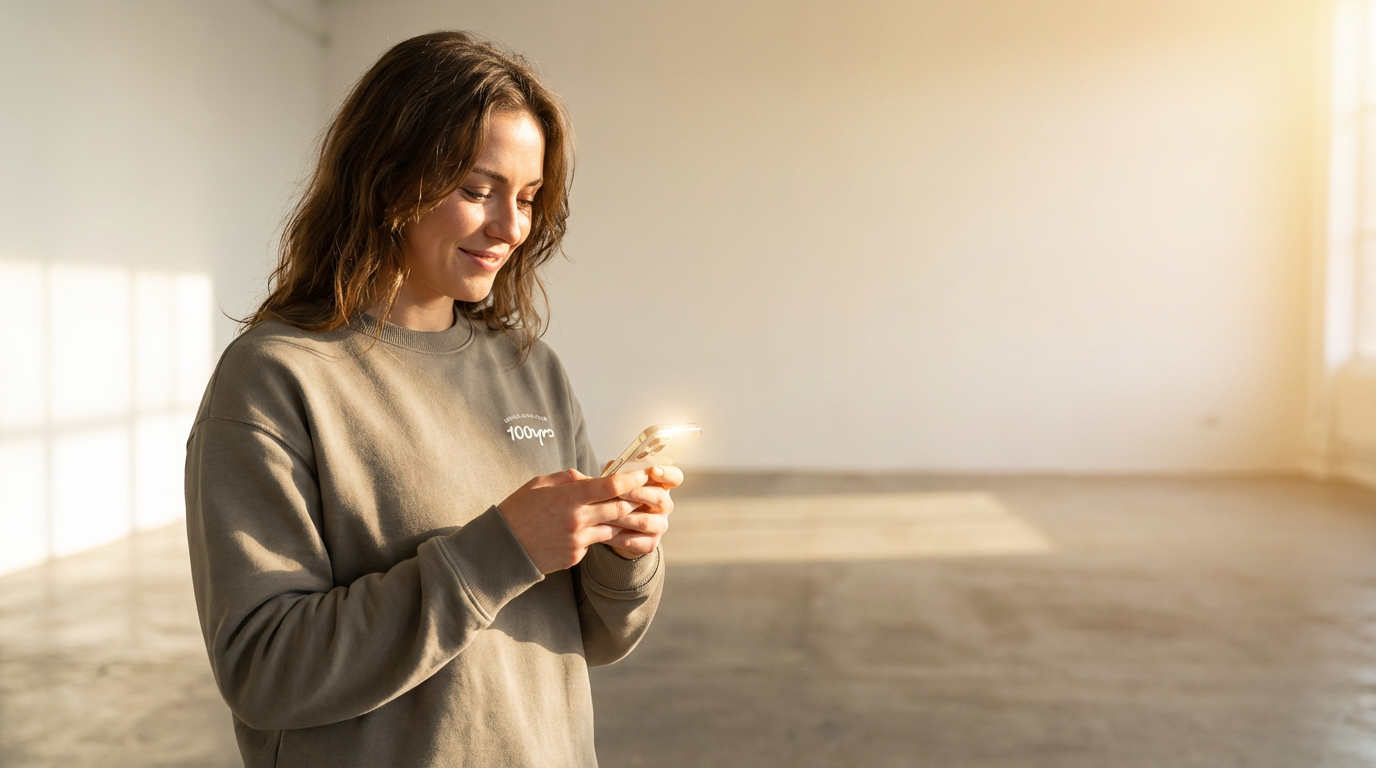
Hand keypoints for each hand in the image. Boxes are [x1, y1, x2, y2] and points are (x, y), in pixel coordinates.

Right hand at [497, 469, 651, 573]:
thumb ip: (569, 478)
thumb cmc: (518, 510)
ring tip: (624, 512)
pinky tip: (592, 529)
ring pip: (612, 528)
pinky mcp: (575, 557)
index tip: (643, 475)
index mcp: (568, 497)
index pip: (610, 486)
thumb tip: (592, 478)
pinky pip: (594, 543)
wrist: (502, 547)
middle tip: (642, 494)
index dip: (631, 479)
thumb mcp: (539, 484)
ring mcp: (577, 541)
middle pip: (619, 508)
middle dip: (634, 500)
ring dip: (619, 520)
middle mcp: (576, 520)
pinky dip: (597, 534)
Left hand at [603, 464, 682, 559]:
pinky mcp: (650, 543)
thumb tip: (612, 465)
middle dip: (637, 494)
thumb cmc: (619, 498)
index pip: (675, 477)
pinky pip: (635, 540)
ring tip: (604, 514)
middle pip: (659, 498)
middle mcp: (665, 505)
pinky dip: (617, 536)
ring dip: (623, 517)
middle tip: (618, 492)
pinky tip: (603, 532)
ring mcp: (660, 525)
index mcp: (661, 486)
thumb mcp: (618, 483)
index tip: (653, 470)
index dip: (667, 473)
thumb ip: (617, 473)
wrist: (617, 529)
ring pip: (645, 521)